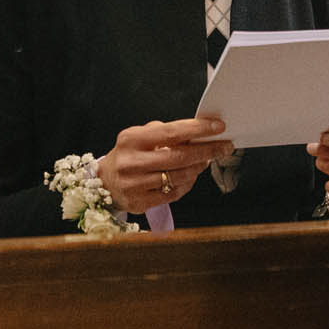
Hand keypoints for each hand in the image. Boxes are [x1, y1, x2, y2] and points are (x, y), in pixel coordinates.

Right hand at [96, 117, 234, 213]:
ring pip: (179, 177)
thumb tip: (196, 133)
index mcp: (131, 140)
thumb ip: (164, 133)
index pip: (171, 132)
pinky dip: (187, 184)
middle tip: (223, 146)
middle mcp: (131, 162)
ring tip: (206, 160)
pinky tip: (191, 176)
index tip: (217, 127)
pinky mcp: (140, 202)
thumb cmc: (128, 156)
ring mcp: (135, 184)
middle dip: (207, 150)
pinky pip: (173, 193)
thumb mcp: (139, 137)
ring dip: (198, 168)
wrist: (104, 183)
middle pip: (179, 157)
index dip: (198, 129)